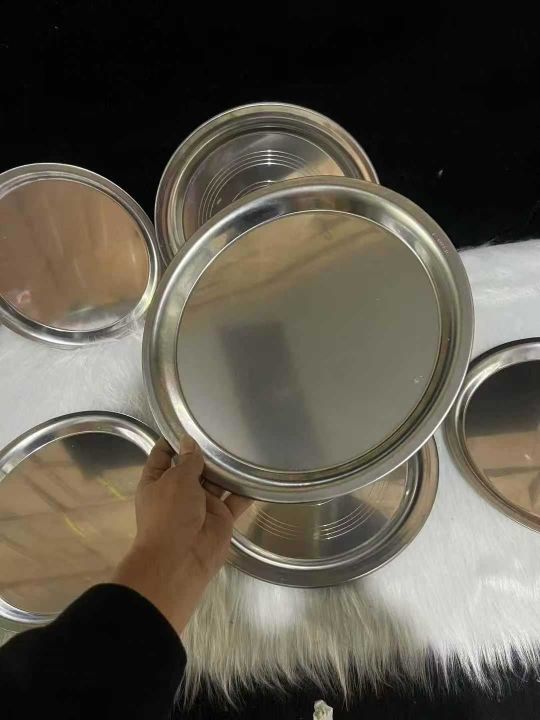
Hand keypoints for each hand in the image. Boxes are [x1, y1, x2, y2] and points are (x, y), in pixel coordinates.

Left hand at [113, 436, 250, 634]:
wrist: (180, 560)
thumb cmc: (170, 515)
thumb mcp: (175, 480)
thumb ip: (187, 461)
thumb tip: (189, 442)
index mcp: (156, 482)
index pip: (162, 455)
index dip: (172, 440)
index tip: (187, 423)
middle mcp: (178, 492)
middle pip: (192, 467)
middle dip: (205, 452)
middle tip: (223, 428)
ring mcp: (201, 506)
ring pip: (216, 482)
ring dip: (226, 469)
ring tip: (242, 444)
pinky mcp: (221, 518)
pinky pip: (236, 500)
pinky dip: (246, 490)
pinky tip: (258, 473)